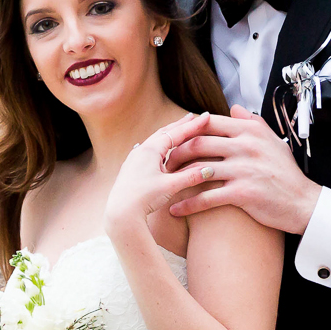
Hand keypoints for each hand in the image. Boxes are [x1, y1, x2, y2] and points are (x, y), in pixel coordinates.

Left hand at [102, 114, 217, 242]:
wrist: (120, 214)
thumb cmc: (144, 198)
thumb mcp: (170, 187)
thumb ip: (190, 177)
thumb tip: (210, 169)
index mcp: (150, 150)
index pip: (176, 133)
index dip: (193, 126)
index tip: (206, 116)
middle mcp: (140, 151)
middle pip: (164, 133)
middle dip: (179, 126)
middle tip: (193, 117)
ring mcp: (133, 160)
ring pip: (154, 142)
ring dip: (168, 136)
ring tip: (177, 131)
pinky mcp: (130, 169)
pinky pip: (148, 152)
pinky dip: (159, 147)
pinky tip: (156, 150)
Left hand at [160, 105, 320, 234]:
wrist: (302, 202)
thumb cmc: (286, 173)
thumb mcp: (272, 141)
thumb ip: (253, 122)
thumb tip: (235, 108)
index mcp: (250, 131)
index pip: (209, 123)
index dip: (187, 130)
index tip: (174, 140)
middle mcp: (245, 146)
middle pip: (198, 143)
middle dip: (176, 153)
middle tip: (164, 163)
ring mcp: (244, 169)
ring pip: (199, 169)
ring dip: (177, 179)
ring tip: (164, 186)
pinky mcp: (243, 193)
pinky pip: (207, 197)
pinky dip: (187, 204)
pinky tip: (175, 209)